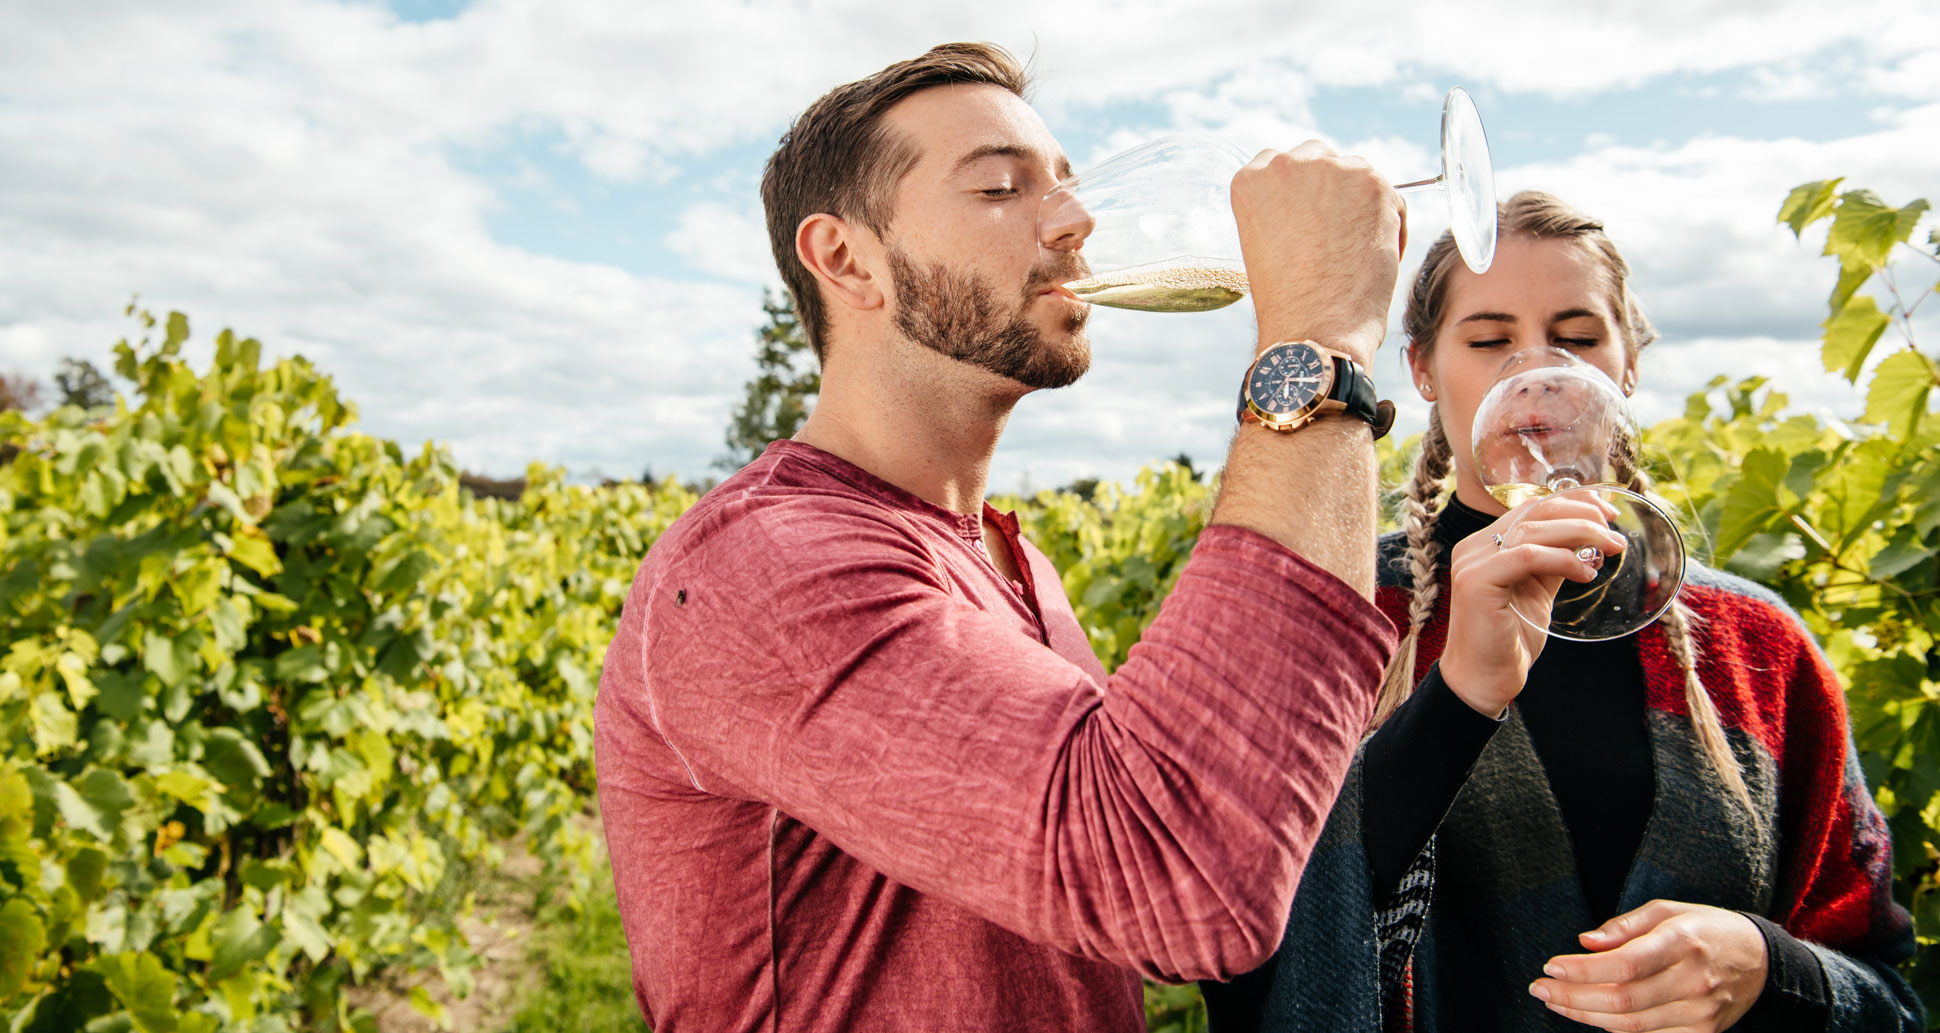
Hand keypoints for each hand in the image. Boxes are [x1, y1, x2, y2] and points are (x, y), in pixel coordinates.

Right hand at [1229, 141, 1403, 367]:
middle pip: (1322, 159)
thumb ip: (1285, 209)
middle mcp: (1286, 165)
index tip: (1309, 220)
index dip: (1302, 193)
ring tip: (1354, 252)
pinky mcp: (1373, 184)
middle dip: (1332, 190)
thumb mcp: (1267, 243)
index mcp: (1251, 180)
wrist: (1316, 328)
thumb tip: (1321, 200)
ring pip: (1358, 174)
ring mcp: (1331, 170)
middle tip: (1336, 235)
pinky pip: (1392, 196)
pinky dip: (1390, 223)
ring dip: (1362, 204)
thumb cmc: (1290, 302)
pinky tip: (1374, 257)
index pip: (1283, 165)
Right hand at [1437, 493, 1625, 716]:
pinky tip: (1586, 573)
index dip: (1573, 503)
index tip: (1608, 513)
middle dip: (1583, 514)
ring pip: (1534, 530)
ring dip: (1581, 534)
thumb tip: (1589, 542)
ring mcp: (1472, 562)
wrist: (1483, 681)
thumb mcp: (1539, 593)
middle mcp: (1475, 547)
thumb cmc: (1510, 641)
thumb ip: (1554, 564)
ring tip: (1610, 549)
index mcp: (1486, 545)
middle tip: (1616, 531)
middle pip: (1534, 511)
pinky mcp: (1476, 581)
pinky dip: (1563, 560)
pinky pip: (1528, 556)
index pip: (1532, 508)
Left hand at [1529, 899, 1768, 1032]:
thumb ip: (1624, 927)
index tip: (1550, 967)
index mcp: (1683, 942)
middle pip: (1622, 999)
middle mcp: (1693, 981)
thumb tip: (1585, 942)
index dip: (1583, 970)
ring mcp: (1700, 1013)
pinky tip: (1590, 1014)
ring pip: (1631, 1024)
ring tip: (1555, 1002)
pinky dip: (1613, 1027)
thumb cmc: (1705, 929)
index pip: (1624, 964)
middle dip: (1573, 998)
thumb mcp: (1668, 911)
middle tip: (1539, 989)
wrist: (1762, 961)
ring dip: (1585, 1016)